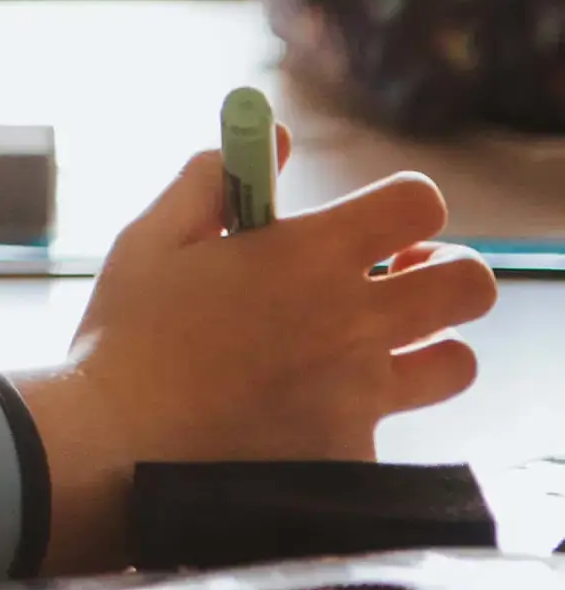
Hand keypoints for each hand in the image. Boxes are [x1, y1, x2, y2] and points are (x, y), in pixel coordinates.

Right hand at [16, 142, 497, 572]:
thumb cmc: (129, 330)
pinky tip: (306, 413)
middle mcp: (352, 319)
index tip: (375, 221)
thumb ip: (211, 179)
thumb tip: (271, 136)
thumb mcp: (152, 237)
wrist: (120, 444)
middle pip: (470, 284)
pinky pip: (390, 428)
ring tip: (373, 345)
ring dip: (428, 346)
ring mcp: (362, 392)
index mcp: (308, 255)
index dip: (406, 203)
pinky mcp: (355, 453)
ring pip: (457, 363)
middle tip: (395, 278)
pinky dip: (362, 416)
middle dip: (446, 271)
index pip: (417, 203)